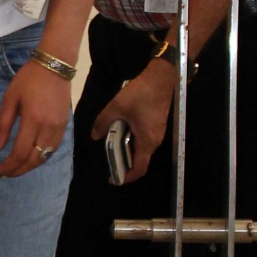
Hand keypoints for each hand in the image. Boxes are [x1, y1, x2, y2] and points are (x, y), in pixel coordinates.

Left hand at [0, 60, 71, 178]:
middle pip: (34, 159)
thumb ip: (2, 125)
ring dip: (30, 166)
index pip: (20, 152)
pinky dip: (41, 157)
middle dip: (18, 170)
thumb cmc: (28, 80)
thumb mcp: (9, 99)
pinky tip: (31, 157)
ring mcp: (59, 128)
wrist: (54, 66)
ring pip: (45, 156)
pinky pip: (53, 149)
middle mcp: (48, 128)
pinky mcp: (65, 126)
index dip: (8, 166)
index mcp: (33, 120)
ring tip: (16, 168)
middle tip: (5, 174)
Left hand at [90, 60, 175, 183]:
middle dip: (124, 163)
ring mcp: (157, 133)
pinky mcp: (156, 125)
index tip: (114, 178)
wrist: (161, 78)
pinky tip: (120, 132)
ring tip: (111, 145)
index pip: (140, 168)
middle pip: (140, 160)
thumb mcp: (116, 107)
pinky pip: (143, 139)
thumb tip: (95, 135)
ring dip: (127, 150)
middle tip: (108, 161)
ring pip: (141, 149)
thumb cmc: (141, 94)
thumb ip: (103, 122)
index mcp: (147, 141)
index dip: (127, 177)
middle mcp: (154, 141)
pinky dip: (131, 140)